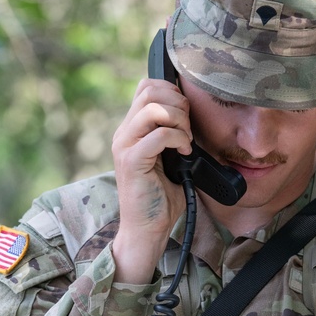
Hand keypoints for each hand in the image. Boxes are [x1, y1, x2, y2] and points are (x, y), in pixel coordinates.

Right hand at [110, 78, 192, 283]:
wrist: (146, 229)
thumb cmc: (161, 197)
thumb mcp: (169, 158)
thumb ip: (172, 134)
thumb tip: (191, 114)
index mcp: (132, 129)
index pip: (146, 86)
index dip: (171, 91)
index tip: (186, 114)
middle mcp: (124, 133)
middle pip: (149, 90)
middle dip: (178, 103)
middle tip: (188, 127)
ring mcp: (125, 146)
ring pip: (152, 108)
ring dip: (178, 120)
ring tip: (186, 140)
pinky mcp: (131, 161)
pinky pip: (158, 135)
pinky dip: (178, 139)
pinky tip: (184, 153)